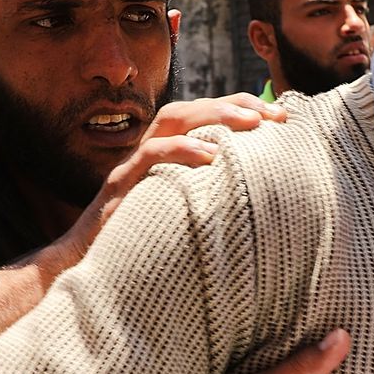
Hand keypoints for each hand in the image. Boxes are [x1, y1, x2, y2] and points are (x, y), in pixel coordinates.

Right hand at [43, 95, 286, 273]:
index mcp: (170, 153)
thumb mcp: (188, 212)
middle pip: (193, 108)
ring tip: (250, 124)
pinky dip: (181, 150)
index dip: (244, 108)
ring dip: (214, 115)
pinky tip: (211, 157)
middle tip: (274, 115)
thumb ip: (215, 195)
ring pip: (172, 119)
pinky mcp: (119, 185)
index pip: (208, 115)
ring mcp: (134, 164)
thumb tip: (267, 192)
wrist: (91, 269)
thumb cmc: (146, 242)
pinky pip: (149, 155)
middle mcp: (152, 150)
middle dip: (236, 104)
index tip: (282, 116)